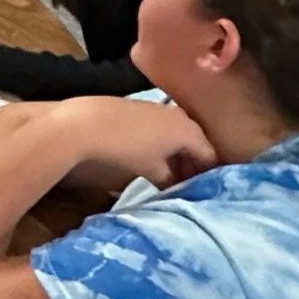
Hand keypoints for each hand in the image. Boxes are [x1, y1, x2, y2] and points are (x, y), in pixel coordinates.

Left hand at [46, 98, 216, 189]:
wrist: (89, 122)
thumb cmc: (127, 148)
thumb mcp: (152, 169)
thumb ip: (171, 180)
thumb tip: (178, 187)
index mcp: (190, 132)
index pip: (209, 156)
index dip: (207, 174)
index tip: (202, 190)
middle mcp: (182, 117)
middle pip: (197, 144)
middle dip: (193, 164)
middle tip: (187, 184)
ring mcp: (163, 109)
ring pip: (180, 135)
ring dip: (178, 154)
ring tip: (170, 174)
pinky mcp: (145, 107)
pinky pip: (165, 127)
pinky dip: (166, 143)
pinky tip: (154, 156)